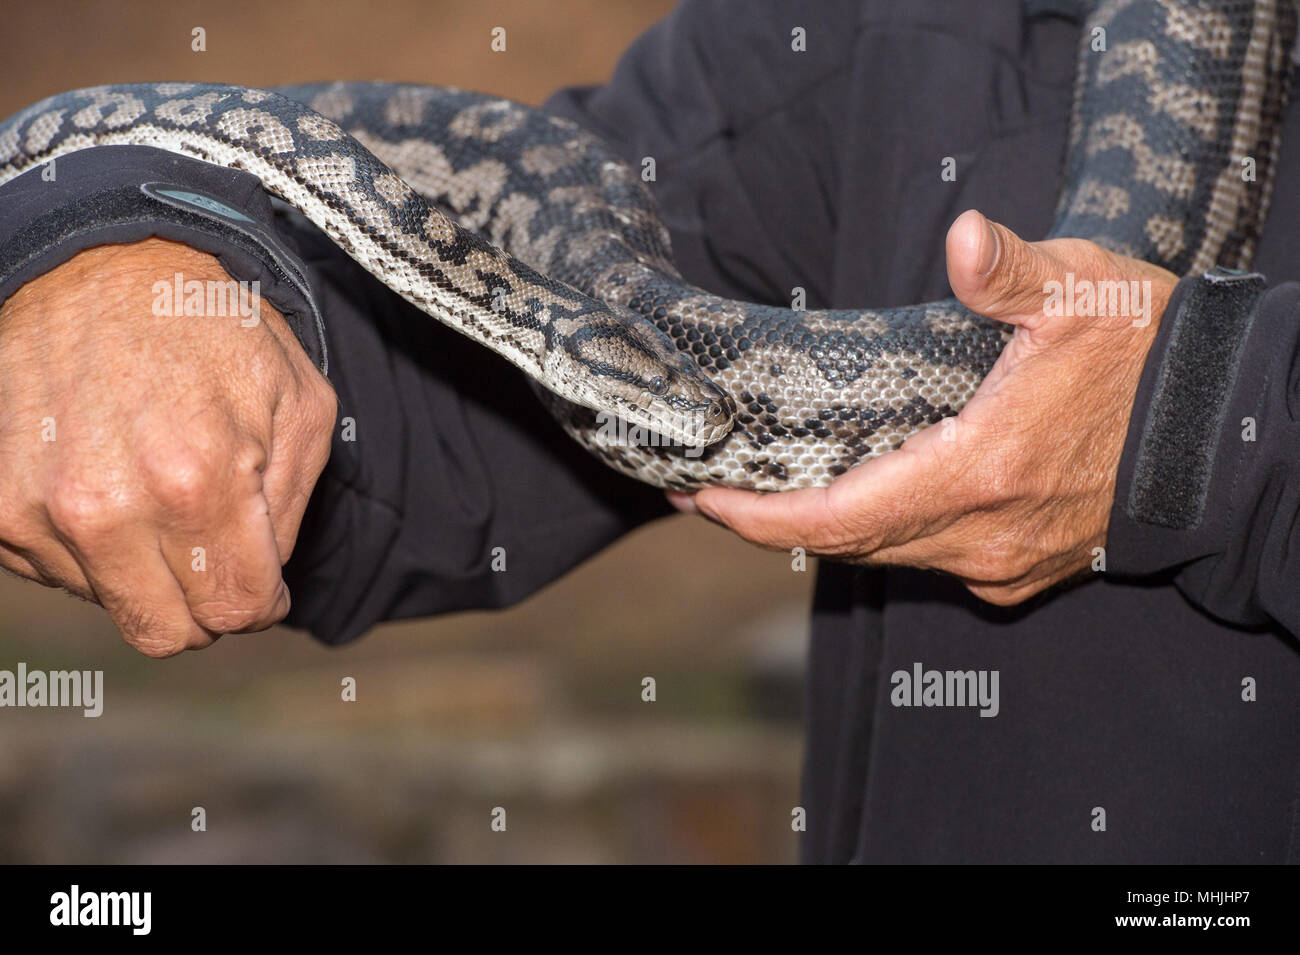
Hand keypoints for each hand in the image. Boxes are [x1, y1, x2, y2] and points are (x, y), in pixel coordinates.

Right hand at [0, 238, 335, 654]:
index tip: (261, 576)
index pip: (237, 613)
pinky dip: (90, 546)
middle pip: (169, 632)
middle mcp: (106, 509)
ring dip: (144, 569)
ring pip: (111, 604)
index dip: (261, 602)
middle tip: (214, 550)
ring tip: (154, 489)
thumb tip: (264, 579)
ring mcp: (37, 510)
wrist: (99, 263)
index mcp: (196, 484)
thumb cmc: (215, 328)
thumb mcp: (299, 403)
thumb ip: (293, 509)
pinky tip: (107, 477)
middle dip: (205, 603)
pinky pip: (55, 571)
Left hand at [669, 209, 1176, 604]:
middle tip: (717, 490)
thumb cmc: (1149, 360)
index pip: (837, 519)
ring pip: (887, 556)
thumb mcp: (1079, 293)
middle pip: (848, 545)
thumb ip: (1007, 273)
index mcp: (977, 473)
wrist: (1223, 430)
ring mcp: (1001, 563)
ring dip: (828, 529)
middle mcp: (980, 536)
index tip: (704, 502)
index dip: (760, 519)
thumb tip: (962, 236)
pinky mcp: (1021, 572)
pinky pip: (930, 560)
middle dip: (776, 523)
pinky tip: (863, 498)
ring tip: (772, 492)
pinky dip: (885, 535)